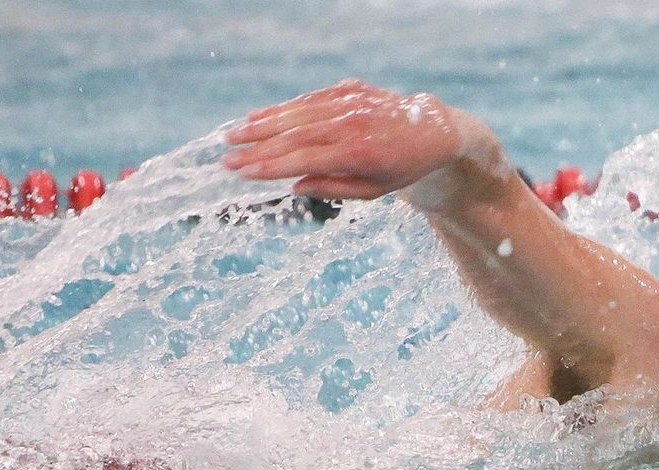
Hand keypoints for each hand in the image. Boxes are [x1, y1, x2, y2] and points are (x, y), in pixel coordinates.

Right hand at [222, 79, 464, 200]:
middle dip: (256, 147)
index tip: (243, 172)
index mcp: (359, 154)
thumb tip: (294, 186)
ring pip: (297, 113)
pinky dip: (283, 108)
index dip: (270, 166)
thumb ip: (333, 189)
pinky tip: (259, 115)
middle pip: (294, 135)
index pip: (304, 160)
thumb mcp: (373, 191)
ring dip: (262, 123)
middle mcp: (352, 124)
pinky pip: (310, 99)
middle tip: (226, 157)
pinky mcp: (348, 89)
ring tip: (233, 134)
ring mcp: (350, 103)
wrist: (431, 130)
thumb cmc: (400, 168)